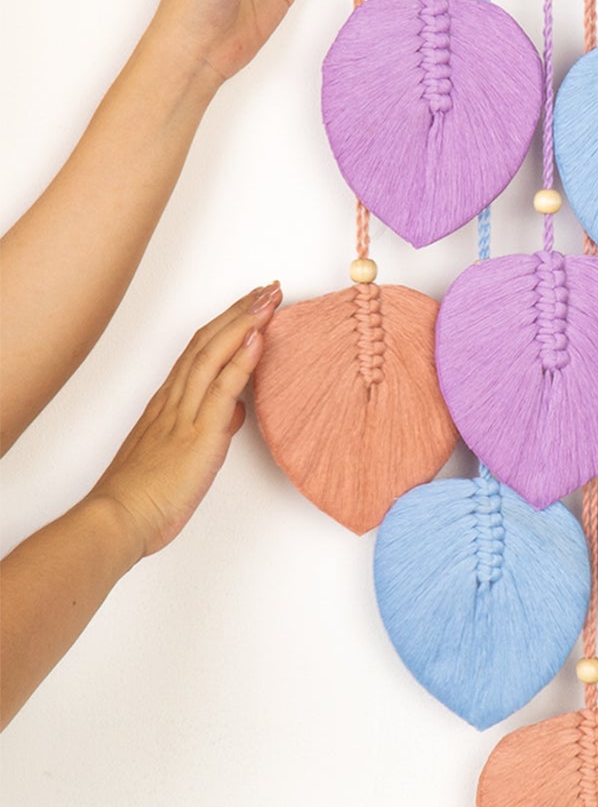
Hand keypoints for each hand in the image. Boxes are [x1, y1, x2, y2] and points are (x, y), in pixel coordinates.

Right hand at [88, 285, 282, 557]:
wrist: (118, 519)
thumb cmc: (144, 495)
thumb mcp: (184, 455)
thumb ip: (210, 427)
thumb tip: (234, 410)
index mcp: (168, 404)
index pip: (200, 351)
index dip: (226, 324)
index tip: (250, 304)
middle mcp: (174, 400)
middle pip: (208, 341)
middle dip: (240, 311)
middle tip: (267, 287)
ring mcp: (184, 413)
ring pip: (214, 353)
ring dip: (244, 322)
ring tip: (269, 298)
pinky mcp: (197, 433)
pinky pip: (222, 388)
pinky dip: (241, 359)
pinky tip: (258, 336)